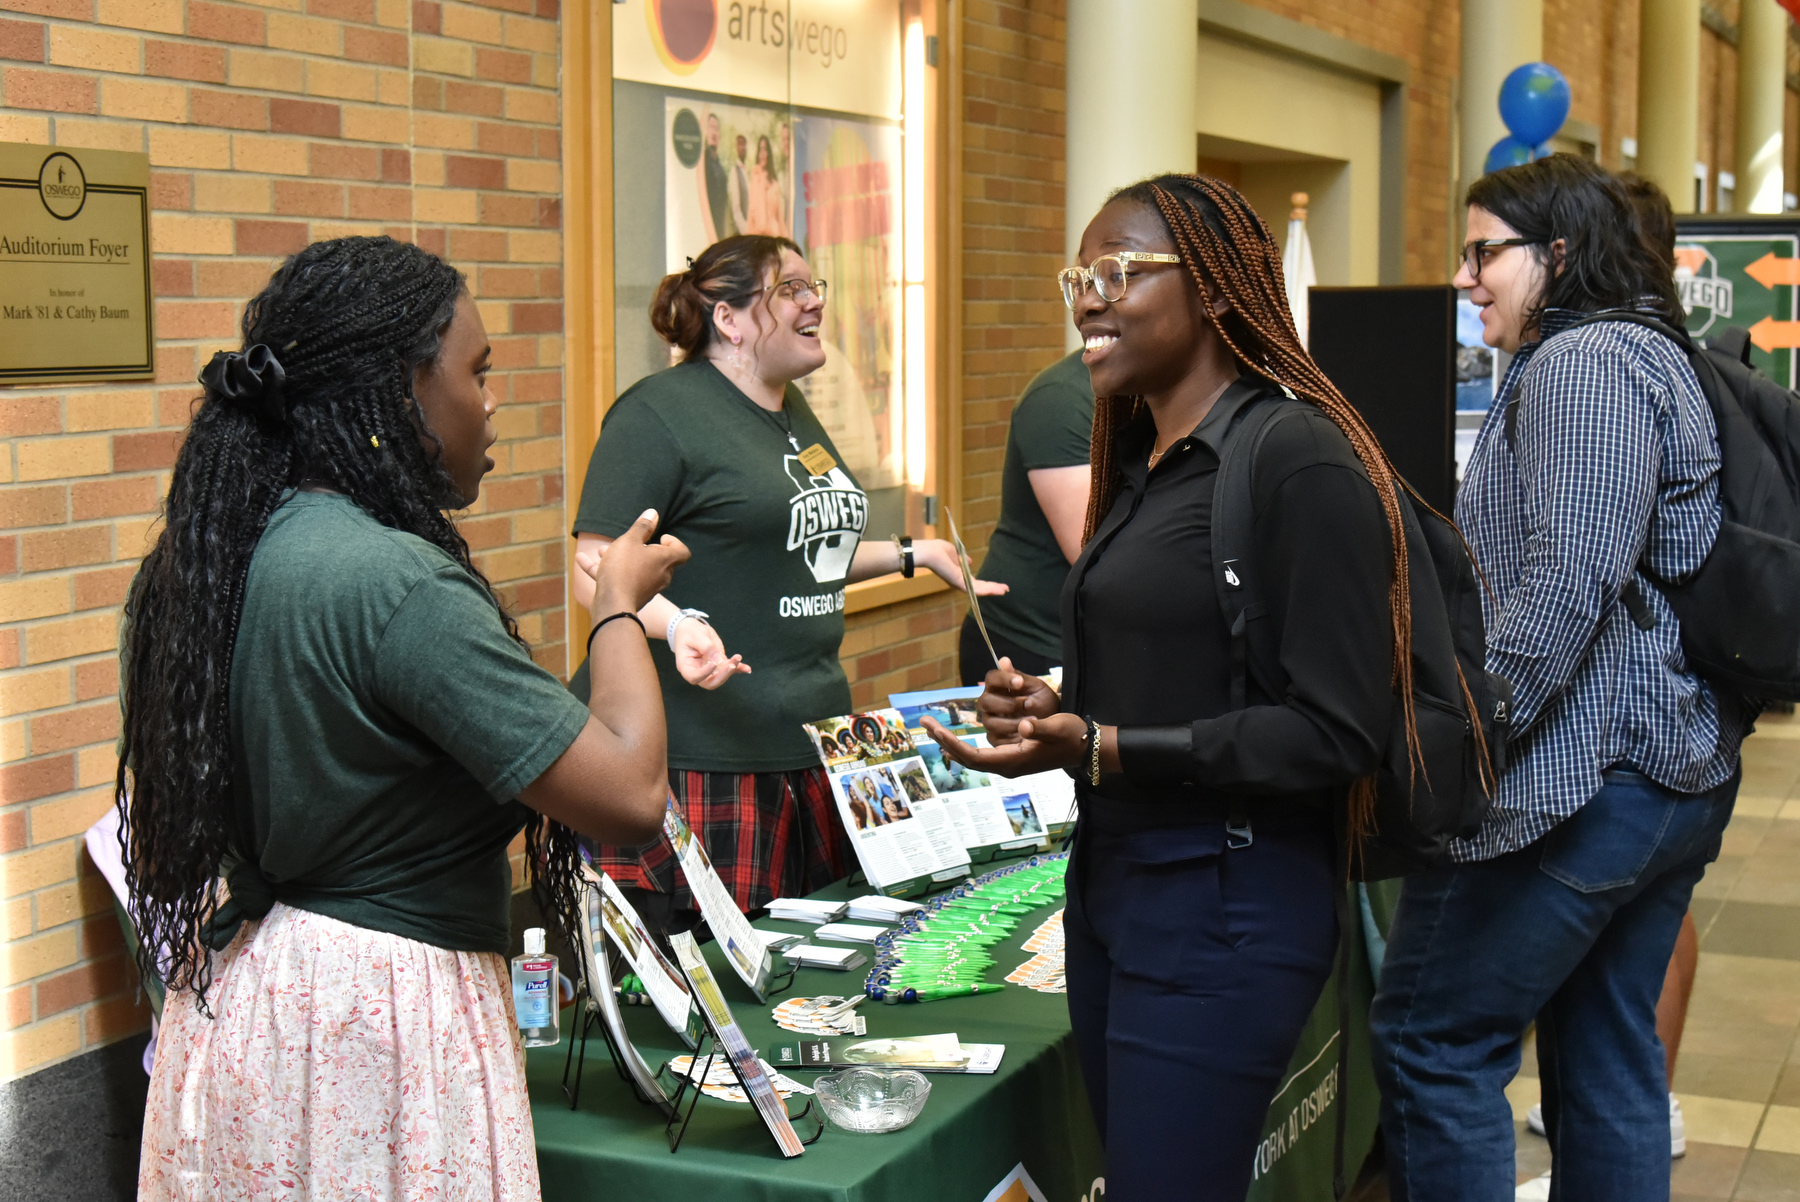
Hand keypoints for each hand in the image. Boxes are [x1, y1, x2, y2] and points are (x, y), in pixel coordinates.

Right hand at [579, 509, 688, 616]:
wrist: (613, 604)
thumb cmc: (624, 568)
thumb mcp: (630, 541)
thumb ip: (642, 527)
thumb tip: (653, 513)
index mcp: (664, 560)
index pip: (681, 552)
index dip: (674, 543)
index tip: (660, 537)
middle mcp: (660, 575)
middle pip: (657, 560)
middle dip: (641, 549)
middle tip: (629, 543)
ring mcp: (646, 588)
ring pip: (635, 569)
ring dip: (620, 558)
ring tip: (602, 550)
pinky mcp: (631, 596)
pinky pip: (619, 580)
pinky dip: (603, 570)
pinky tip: (582, 560)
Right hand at [671, 617, 750, 689]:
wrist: (691, 629)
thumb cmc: (689, 632)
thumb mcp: (696, 636)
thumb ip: (706, 648)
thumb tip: (719, 661)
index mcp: (686, 666)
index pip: (694, 677)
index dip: (704, 674)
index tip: (713, 663)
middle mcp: (697, 671)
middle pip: (710, 682)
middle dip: (722, 675)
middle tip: (731, 665)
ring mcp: (709, 669)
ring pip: (721, 676)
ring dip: (731, 669)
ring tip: (737, 658)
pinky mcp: (718, 664)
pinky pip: (728, 668)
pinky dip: (738, 668)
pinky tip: (747, 668)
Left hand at [914, 539, 1009, 596]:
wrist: (928, 553)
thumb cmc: (937, 550)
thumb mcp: (954, 553)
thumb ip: (962, 559)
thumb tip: (969, 561)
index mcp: (959, 575)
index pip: (975, 582)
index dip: (986, 583)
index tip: (998, 584)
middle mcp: (960, 582)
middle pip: (979, 588)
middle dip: (992, 588)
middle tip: (1005, 589)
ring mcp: (960, 584)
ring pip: (980, 590)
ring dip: (993, 590)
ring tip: (1004, 590)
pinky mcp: (960, 584)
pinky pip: (977, 589)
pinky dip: (989, 590)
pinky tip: (998, 590)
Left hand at [920, 711, 1086, 776]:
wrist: (1085, 749)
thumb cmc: (1071, 736)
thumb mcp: (1056, 728)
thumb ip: (1038, 727)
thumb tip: (1024, 725)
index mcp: (1013, 761)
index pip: (973, 757)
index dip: (952, 743)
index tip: (936, 729)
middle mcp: (1007, 767)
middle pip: (967, 759)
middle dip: (945, 741)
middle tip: (925, 723)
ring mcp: (1009, 765)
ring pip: (972, 759)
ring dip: (952, 744)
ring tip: (934, 729)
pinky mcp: (1012, 759)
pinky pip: (980, 758)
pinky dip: (964, 749)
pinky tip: (953, 741)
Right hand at [975, 656, 1061, 745]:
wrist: (1054, 724)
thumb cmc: (1044, 703)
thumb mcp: (1037, 688)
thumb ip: (1020, 677)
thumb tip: (1004, 660)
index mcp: (999, 686)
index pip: (991, 678)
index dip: (1003, 679)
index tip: (1020, 682)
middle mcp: (990, 703)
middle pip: (984, 701)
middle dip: (1007, 704)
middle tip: (1026, 704)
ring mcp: (991, 721)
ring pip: (989, 722)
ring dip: (1011, 722)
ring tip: (1031, 721)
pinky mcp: (994, 739)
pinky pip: (995, 738)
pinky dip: (1012, 736)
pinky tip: (1026, 734)